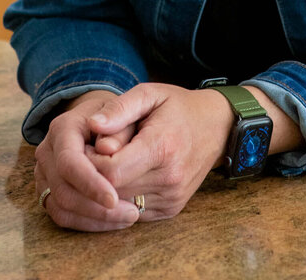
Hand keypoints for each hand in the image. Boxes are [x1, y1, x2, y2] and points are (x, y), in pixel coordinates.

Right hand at [33, 90, 139, 231]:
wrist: (98, 118)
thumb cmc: (116, 115)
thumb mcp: (124, 110)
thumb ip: (119, 125)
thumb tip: (109, 149)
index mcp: (62, 128)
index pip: (69, 162)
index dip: (90, 184)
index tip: (114, 198)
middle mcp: (47, 152)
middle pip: (63, 191)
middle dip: (96, 208)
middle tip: (132, 213)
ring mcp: (44, 173)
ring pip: (60, 208)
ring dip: (94, 219)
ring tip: (128, 217)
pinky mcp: (48, 191)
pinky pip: (62, 215)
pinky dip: (88, 222)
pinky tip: (113, 221)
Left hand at [85, 83, 234, 221]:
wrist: (216, 127)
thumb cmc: (178, 107)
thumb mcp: (150, 93)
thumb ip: (120, 108)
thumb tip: (93, 125)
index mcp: (162, 146)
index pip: (111, 171)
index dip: (92, 162)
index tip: (89, 146)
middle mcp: (169, 177)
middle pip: (113, 190)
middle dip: (97, 175)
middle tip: (95, 153)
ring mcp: (172, 197)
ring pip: (121, 204)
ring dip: (109, 188)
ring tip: (111, 162)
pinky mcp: (172, 209)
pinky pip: (134, 211)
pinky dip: (124, 196)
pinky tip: (126, 175)